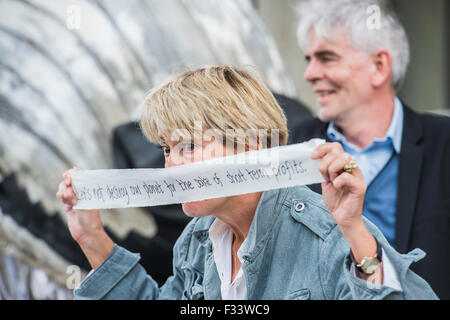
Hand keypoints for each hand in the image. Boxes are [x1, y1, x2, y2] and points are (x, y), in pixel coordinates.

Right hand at [56, 167, 113, 267]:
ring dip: (64, 192)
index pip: (79, 174)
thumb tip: (72, 177)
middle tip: (70, 195)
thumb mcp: (86, 202)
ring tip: (70, 201)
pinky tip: (66, 203)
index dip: (71, 174)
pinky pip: (61, 196)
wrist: (87, 234)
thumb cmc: (91, 218)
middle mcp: (82, 191)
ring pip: (63, 188)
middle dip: (66, 185)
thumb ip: (79, 190)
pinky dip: (61, 197)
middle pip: (68, 180)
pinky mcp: (68, 205)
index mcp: (89, 188)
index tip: (69, 181)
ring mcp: (74, 198)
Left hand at [311, 143, 377, 268]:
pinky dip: (337, 181)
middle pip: (338, 151)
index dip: (323, 148)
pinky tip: (336, 187)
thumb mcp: (325, 180)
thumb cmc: (335, 199)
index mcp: (344, 164)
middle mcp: (352, 167)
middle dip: (325, 162)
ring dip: (331, 170)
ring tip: (331, 181)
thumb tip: (314, 155)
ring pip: (344, 159)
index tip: (312, 156)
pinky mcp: (360, 186)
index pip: (336, 146)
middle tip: (324, 175)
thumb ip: (324, 168)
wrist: (342, 217)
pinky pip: (346, 176)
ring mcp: (357, 176)